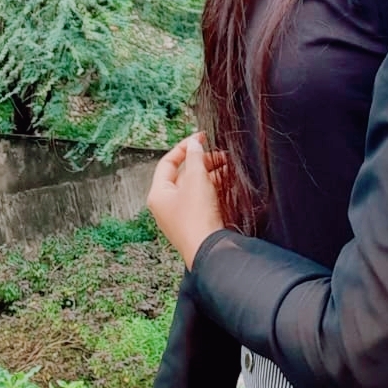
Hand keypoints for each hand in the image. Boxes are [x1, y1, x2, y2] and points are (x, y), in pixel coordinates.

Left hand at [147, 132, 226, 268]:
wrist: (209, 250)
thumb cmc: (197, 217)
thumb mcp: (196, 179)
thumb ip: (195, 157)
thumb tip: (194, 144)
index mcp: (159, 193)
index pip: (168, 162)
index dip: (185, 147)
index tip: (201, 137)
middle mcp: (166, 205)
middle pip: (183, 174)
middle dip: (202, 161)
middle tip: (220, 154)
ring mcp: (181, 215)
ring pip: (195, 186)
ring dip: (211, 174)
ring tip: (228, 166)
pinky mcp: (195, 222)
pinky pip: (203, 199)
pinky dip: (213, 188)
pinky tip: (228, 182)